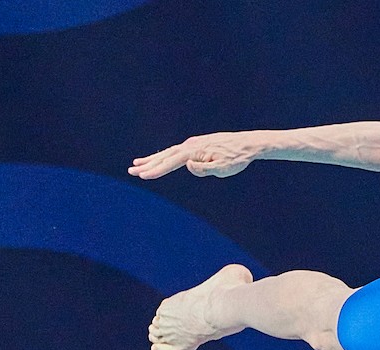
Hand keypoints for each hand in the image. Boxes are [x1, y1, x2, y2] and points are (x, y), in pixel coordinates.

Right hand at [128, 131, 259, 179]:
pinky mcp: (197, 144)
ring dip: (152, 159)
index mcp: (195, 151)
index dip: (157, 170)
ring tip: (137, 164)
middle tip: (131, 171)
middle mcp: (190, 145)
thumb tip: (187, 165)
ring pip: (168, 152)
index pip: (171, 162)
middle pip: (165, 156)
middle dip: (148, 165)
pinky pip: (176, 151)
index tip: (143, 176)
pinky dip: (165, 155)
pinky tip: (160, 159)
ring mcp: (193, 143)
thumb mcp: (224, 169)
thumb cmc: (237, 158)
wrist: (248, 144)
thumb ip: (205, 169)